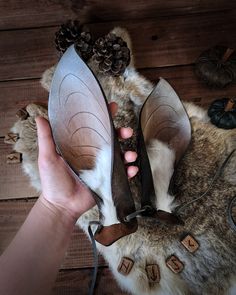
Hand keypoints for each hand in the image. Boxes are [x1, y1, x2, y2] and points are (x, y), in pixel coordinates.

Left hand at [35, 102, 137, 220]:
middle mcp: (94, 154)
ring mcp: (102, 167)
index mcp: (82, 146)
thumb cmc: (53, 181)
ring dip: (129, 153)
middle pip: (112, 139)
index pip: (94, 128)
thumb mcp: (48, 157)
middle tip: (126, 131)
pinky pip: (123, 174)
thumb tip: (40, 118)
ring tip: (130, 155)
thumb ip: (46, 139)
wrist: (61, 205)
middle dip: (121, 133)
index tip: (111, 107)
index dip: (104, 117)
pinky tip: (131, 170)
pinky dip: (130, 171)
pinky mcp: (108, 180)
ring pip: (120, 155)